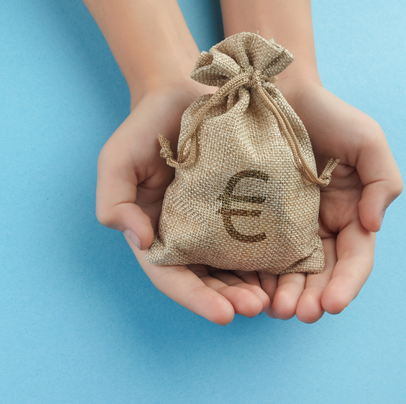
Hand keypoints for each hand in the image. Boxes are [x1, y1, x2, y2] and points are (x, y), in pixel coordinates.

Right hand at [96, 80, 272, 324]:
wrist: (181, 92)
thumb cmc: (143, 128)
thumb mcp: (115, 162)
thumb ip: (114, 203)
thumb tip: (141, 240)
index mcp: (156, 233)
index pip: (172, 276)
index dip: (196, 298)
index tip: (224, 314)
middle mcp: (188, 235)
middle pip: (208, 279)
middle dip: (232, 298)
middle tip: (258, 306)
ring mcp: (218, 222)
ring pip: (237, 265)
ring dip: (255, 286)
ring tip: (277, 298)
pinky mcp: (245, 205)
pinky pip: (259, 236)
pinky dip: (273, 257)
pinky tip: (291, 268)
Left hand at [265, 77, 403, 322]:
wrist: (273, 91)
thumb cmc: (325, 113)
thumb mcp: (367, 140)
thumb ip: (383, 181)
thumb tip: (371, 227)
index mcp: (349, 215)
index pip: (354, 259)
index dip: (347, 284)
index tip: (334, 304)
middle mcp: (318, 228)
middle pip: (320, 275)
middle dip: (313, 298)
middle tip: (299, 314)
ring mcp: (284, 226)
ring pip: (288, 272)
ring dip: (286, 295)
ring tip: (275, 310)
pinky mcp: (253, 221)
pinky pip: (255, 254)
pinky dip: (256, 276)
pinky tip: (249, 289)